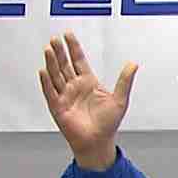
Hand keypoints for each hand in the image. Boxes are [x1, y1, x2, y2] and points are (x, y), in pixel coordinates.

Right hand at [39, 32, 137, 169]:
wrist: (98, 142)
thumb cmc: (108, 123)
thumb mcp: (120, 99)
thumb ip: (125, 80)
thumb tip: (133, 64)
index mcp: (88, 82)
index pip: (79, 60)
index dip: (73, 48)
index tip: (68, 35)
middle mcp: (75, 87)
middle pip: (65, 65)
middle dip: (60, 52)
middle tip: (55, 39)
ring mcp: (65, 96)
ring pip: (56, 75)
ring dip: (52, 63)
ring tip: (48, 49)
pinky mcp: (58, 107)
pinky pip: (50, 92)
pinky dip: (46, 82)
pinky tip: (43, 71)